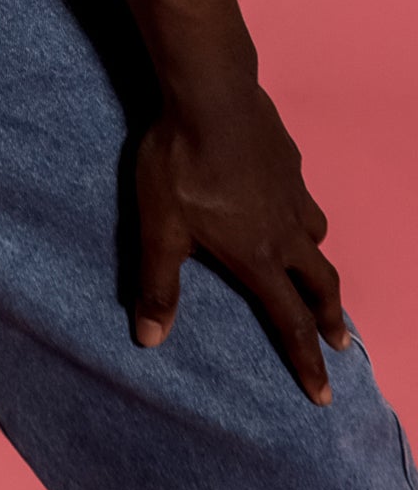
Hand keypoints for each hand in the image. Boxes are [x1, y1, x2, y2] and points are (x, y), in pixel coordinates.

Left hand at [134, 79, 349, 401]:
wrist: (212, 95)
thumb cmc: (182, 166)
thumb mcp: (160, 229)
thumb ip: (157, 285)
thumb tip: (150, 341)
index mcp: (258, 256)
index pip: (289, 322)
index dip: (306, 361)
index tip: (323, 394)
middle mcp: (286, 230)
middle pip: (321, 283)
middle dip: (329, 317)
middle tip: (338, 340)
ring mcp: (293, 192)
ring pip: (317, 236)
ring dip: (318, 263)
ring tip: (312, 271)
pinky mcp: (289, 161)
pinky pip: (303, 198)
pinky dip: (302, 215)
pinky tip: (285, 202)